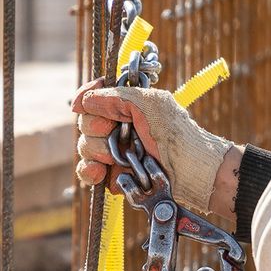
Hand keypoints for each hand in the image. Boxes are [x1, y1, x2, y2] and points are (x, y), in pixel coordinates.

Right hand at [72, 81, 239, 217]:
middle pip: (85, 123)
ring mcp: (114, 152)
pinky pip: (87, 171)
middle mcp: (118, 127)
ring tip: (117, 157)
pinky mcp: (113, 175)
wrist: (190, 173)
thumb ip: (116, 97)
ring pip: (85, 147)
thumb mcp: (150, 104)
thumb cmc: (177, 135)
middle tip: (114, 132)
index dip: (86, 97)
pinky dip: (89, 171)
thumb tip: (84, 100)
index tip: (81, 104)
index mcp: (126, 105)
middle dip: (96, 128)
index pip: (94, 96)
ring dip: (97, 151)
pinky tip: (99, 171)